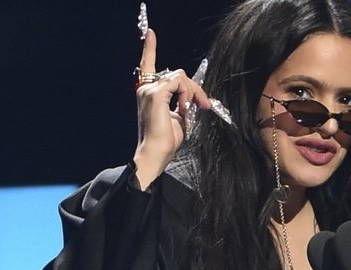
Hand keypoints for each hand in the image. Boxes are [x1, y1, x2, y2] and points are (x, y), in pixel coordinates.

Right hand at [133, 29, 210, 188]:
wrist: (155, 154)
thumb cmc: (165, 141)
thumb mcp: (179, 118)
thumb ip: (183, 103)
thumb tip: (196, 96)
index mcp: (149, 94)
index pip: (147, 66)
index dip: (149, 49)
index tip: (150, 34)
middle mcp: (146, 89)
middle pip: (176, 74)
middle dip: (194, 88)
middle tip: (204, 105)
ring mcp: (149, 91)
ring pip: (180, 76)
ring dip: (194, 91)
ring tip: (195, 108)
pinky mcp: (156, 94)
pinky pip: (180, 83)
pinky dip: (188, 94)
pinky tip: (186, 108)